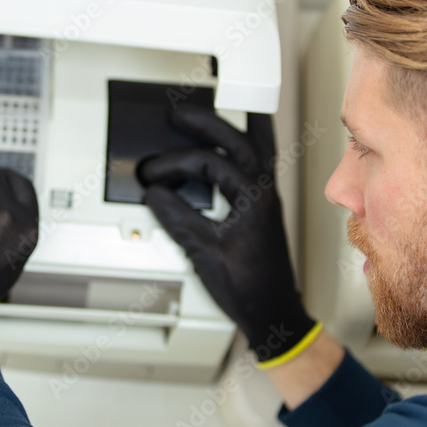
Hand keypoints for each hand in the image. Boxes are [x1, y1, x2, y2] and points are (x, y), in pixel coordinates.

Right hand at [139, 107, 317, 364]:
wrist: (273, 312)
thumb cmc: (248, 288)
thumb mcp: (202, 251)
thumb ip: (177, 218)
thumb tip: (155, 195)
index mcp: (254, 198)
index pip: (211, 163)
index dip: (177, 164)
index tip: (152, 175)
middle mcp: (266, 192)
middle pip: (240, 140)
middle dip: (207, 122)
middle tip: (179, 114)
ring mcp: (268, 197)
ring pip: (255, 146)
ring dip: (230, 129)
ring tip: (207, 117)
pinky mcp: (265, 206)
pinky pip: (260, 162)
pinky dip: (245, 147)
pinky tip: (232, 146)